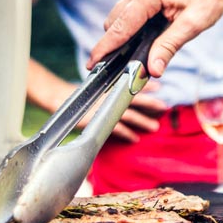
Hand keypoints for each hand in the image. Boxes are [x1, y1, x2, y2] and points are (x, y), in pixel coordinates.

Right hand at [41, 80, 168, 143]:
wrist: (58, 98)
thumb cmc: (81, 94)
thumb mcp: (97, 87)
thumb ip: (112, 88)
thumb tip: (128, 89)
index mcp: (109, 86)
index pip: (130, 83)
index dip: (145, 85)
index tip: (159, 86)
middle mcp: (107, 96)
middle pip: (132, 98)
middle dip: (150, 102)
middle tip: (164, 106)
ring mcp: (102, 108)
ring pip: (127, 114)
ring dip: (142, 121)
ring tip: (155, 126)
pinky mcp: (96, 120)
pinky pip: (115, 128)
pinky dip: (126, 133)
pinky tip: (135, 138)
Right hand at [88, 0, 222, 77]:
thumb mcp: (193, 25)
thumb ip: (169, 47)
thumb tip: (152, 71)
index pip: (120, 27)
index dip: (105, 48)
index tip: (92, 64)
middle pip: (114, 22)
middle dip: (113, 44)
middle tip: (120, 68)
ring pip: (118, 16)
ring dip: (122, 35)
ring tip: (133, 55)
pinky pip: (127, 10)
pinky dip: (129, 25)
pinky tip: (142, 39)